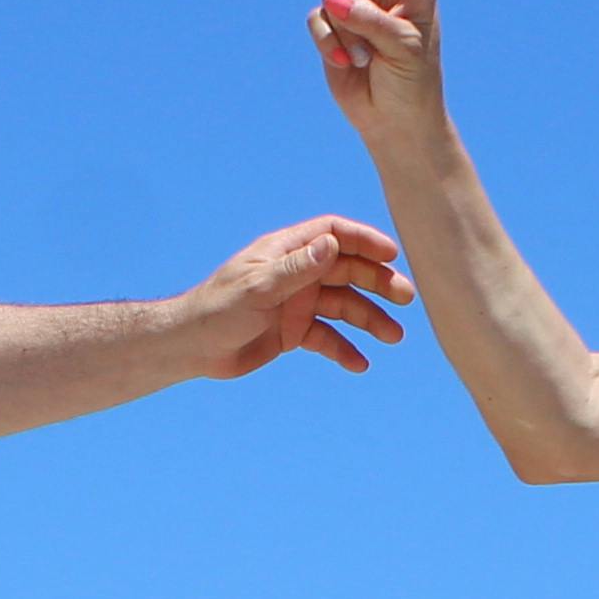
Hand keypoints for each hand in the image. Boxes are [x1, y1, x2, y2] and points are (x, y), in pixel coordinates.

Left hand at [178, 215, 414, 379]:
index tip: (392, 254)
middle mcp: (296, 273)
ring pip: (343, 306)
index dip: (364, 240)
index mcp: (286, 251)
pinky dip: (344, 349)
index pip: (333, 235)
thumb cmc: (217, 309)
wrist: (192, 348)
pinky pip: (328, 338)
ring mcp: (297, 302)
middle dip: (378, 282)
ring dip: (369, 319)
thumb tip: (332, 245)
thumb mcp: (258, 287)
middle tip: (406, 297)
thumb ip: (296, 268)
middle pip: (347, 270)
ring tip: (393, 336)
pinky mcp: (294, 332)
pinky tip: (360, 364)